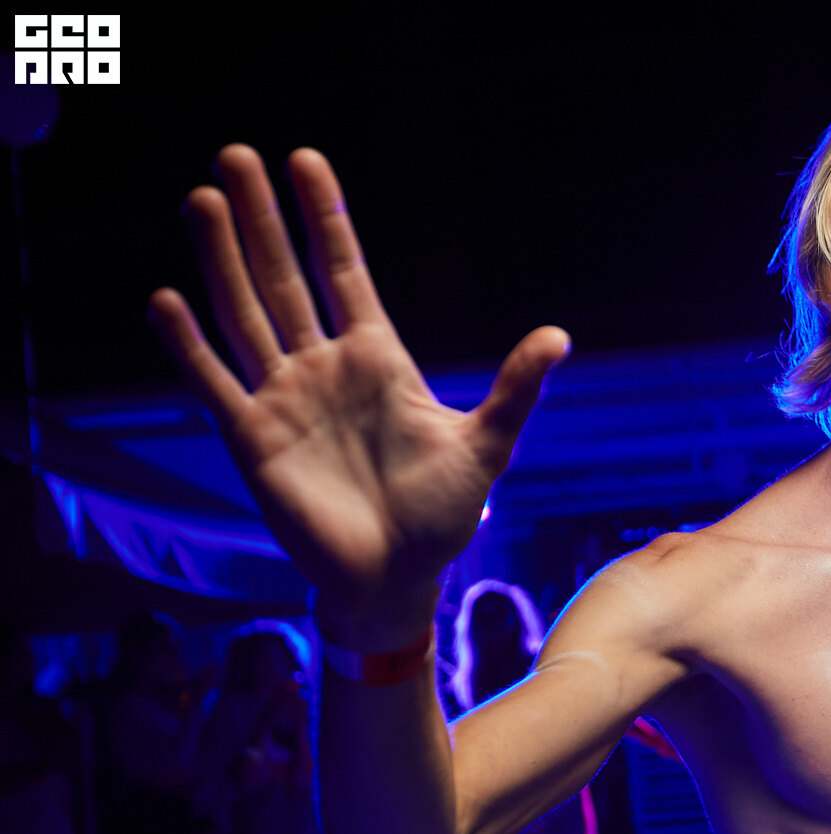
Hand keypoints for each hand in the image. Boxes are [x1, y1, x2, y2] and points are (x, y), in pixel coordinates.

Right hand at [146, 145, 570, 648]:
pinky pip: (214, 383)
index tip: (307, 161)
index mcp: (378, 360)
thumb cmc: (441, 516)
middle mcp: (324, 369)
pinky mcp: (252, 439)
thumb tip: (559, 336)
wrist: (397, 579)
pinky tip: (166, 300)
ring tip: (203, 199)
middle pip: (285, 278)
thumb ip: (514, 389)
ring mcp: (284, 399)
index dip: (326, 220)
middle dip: (263, 220)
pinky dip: (189, 345)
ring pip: (245, 314)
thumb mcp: (486, 445)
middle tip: (237, 155)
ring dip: (221, 259)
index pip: (344, 273)